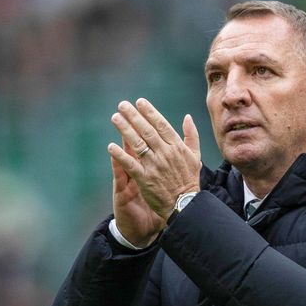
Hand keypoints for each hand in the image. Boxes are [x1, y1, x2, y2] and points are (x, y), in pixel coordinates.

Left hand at [107, 98, 201, 243]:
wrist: (185, 204)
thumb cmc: (189, 179)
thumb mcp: (195, 156)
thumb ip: (191, 136)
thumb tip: (187, 117)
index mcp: (177, 147)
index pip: (161, 125)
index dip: (150, 112)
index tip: (140, 102)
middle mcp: (165, 154)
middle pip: (147, 131)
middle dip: (134, 116)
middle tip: (122, 105)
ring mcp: (154, 166)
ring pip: (138, 144)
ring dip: (125, 130)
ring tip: (115, 118)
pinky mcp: (145, 179)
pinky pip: (131, 164)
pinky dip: (120, 155)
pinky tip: (111, 146)